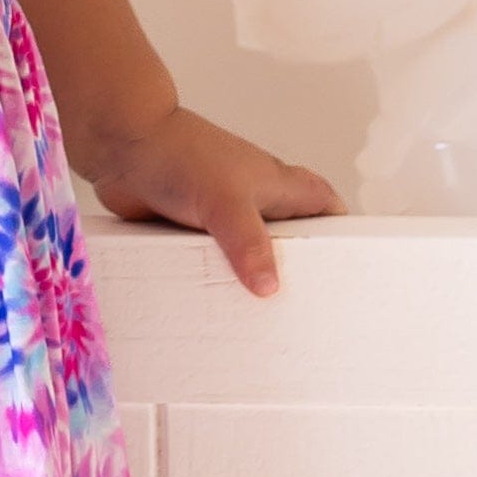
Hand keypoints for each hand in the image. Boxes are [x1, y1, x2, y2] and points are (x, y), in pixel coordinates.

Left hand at [80, 101, 339, 301]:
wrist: (121, 146)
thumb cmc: (181, 155)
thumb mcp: (226, 200)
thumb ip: (249, 243)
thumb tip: (270, 288)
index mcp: (281, 187)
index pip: (328, 212)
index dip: (343, 239)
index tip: (354, 278)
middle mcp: (258, 205)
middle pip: (291, 245)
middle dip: (298, 276)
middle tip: (308, 320)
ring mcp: (225, 221)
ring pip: (249, 260)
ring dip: (250, 286)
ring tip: (263, 331)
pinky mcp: (193, 236)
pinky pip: (212, 268)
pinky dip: (213, 286)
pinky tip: (215, 316)